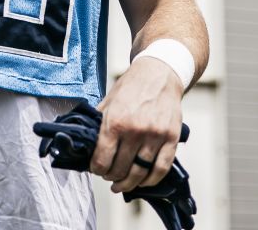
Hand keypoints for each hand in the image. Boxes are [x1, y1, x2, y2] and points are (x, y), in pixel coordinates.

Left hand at [89, 56, 183, 192]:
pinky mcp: (171, 138)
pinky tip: (143, 182)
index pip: (102, 160)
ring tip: (122, 185)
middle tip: (109, 176)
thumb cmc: (131, 87)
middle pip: (120, 169)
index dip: (96, 170)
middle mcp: (135, 131)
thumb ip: (98, 124)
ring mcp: (155, 136)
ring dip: (129, 184)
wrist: (159, 73)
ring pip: (140, 173)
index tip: (96, 170)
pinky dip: (151, 180)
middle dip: (111, 177)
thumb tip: (86, 144)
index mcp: (115, 122)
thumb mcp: (107, 102)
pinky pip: (161, 169)